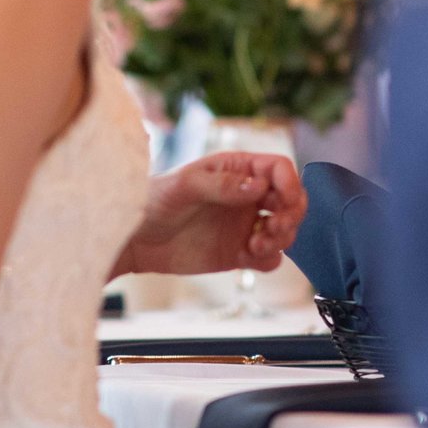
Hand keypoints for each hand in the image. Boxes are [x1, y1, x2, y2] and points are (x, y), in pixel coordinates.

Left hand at [118, 151, 305, 277]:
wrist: (136, 240)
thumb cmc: (153, 200)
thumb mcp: (184, 185)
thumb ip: (221, 184)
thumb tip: (258, 186)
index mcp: (237, 169)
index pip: (279, 169)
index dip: (290, 183)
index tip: (284, 201)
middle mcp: (246, 196)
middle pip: (291, 200)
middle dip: (291, 214)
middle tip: (274, 226)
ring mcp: (245, 225)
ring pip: (285, 230)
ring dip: (282, 238)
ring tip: (256, 244)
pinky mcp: (239, 252)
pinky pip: (270, 257)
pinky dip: (270, 258)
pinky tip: (249, 255)